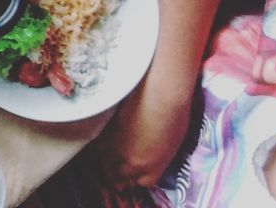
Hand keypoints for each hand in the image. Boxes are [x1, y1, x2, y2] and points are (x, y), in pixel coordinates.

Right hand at [98, 72, 194, 187]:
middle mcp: (132, 163)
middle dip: (122, 169)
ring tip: (115, 147)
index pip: (142, 182)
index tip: (139, 168)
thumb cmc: (175, 116)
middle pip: (121, 175)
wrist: (160, 93)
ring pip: (106, 161)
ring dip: (109, 157)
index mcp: (153, 168)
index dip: (140, 175)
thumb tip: (147, 159)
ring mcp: (116, 148)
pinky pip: (100, 145)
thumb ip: (156, 159)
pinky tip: (109, 136)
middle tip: (124, 159)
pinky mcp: (104, 132)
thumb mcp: (170, 145)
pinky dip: (103, 143)